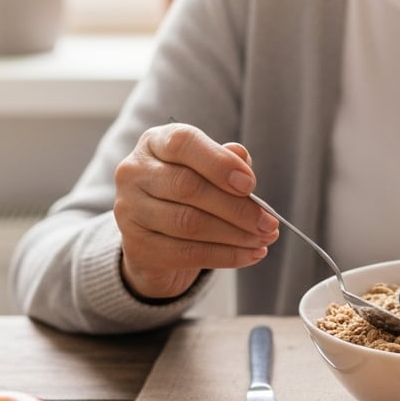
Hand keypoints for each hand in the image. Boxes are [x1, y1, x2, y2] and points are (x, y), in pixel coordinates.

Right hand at [113, 123, 278, 299]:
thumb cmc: (189, 194)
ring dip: (236, 235)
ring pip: (189, 224)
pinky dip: (226, 256)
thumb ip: (225, 161)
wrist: (157, 238)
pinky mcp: (137, 246)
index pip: (183, 143)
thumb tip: (242, 157)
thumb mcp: (207, 170)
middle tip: (269, 222)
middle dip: (237, 208)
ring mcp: (130, 210)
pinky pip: (187, 254)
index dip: (219, 163)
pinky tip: (250, 255)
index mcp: (154, 143)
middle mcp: (134, 172)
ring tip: (264, 239)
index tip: (251, 184)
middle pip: (188, 188)